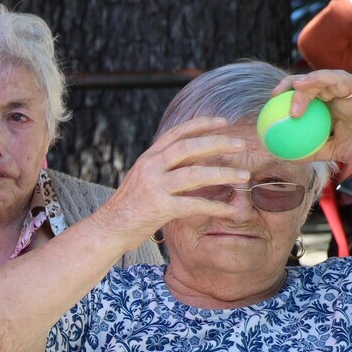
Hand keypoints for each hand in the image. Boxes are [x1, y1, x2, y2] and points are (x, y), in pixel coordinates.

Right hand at [95, 116, 252, 238]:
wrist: (107, 229)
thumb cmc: (129, 207)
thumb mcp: (144, 179)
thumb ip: (165, 168)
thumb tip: (196, 160)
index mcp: (148, 158)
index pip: (176, 133)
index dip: (201, 124)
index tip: (223, 121)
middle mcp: (150, 167)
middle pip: (189, 147)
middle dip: (218, 143)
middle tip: (241, 144)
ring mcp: (154, 187)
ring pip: (195, 174)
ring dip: (223, 173)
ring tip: (244, 176)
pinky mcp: (159, 208)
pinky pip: (194, 204)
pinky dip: (215, 207)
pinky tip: (230, 209)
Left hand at [274, 60, 351, 187]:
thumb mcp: (331, 151)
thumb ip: (309, 151)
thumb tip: (281, 154)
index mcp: (334, 105)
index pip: (310, 90)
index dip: (290, 88)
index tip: (272, 98)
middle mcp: (346, 97)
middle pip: (319, 81)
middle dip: (297, 86)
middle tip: (279, 96)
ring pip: (337, 80)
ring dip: (316, 81)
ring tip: (300, 85)